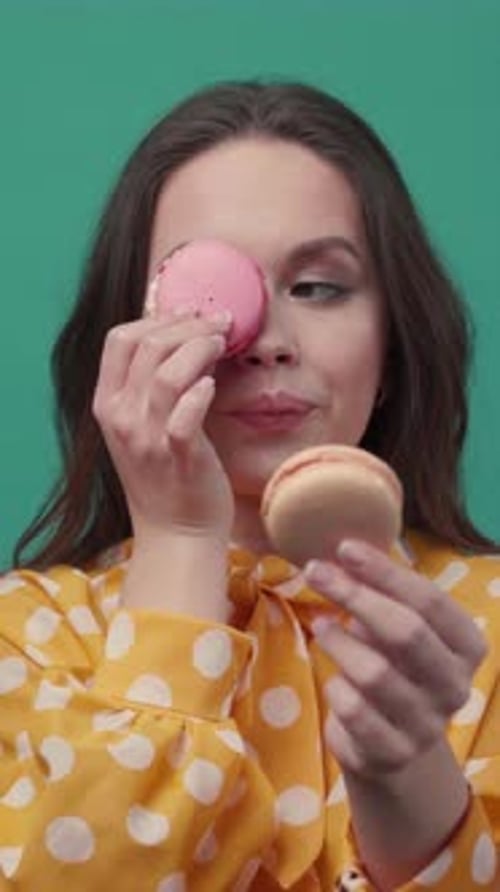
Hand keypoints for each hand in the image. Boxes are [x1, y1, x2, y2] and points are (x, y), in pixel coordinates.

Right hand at [92, 311, 234, 540]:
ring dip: (198, 347)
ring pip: (165, 372)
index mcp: (108, 405)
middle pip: (146, 346)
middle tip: (218, 321)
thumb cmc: (166, 475)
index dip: (156, 318)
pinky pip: (183, 416)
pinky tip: (212, 385)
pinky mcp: (178, 457)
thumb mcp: (142, 426)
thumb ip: (151, 386)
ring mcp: (147, 439)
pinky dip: (199, 393)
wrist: (176, 533)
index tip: (189, 313)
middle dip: (186, 324)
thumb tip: (187, 338)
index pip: (118, 340)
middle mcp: (121, 419)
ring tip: (222, 341)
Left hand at [304, 540, 487, 778]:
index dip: (386, 572)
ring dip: (339, 641)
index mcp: (466, 646)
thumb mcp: (398, 628)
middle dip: (355, 596)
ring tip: (320, 624)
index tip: (345, 548)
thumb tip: (343, 554)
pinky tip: (334, 680)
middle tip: (315, 571)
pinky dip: (336, 688)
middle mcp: (455, 685)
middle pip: (406, 631)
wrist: (392, 744)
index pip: (430, 601)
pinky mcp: (394, 753)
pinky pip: (354, 711)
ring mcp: (427, 724)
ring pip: (375, 673)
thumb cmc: (394, 666)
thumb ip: (383, 594)